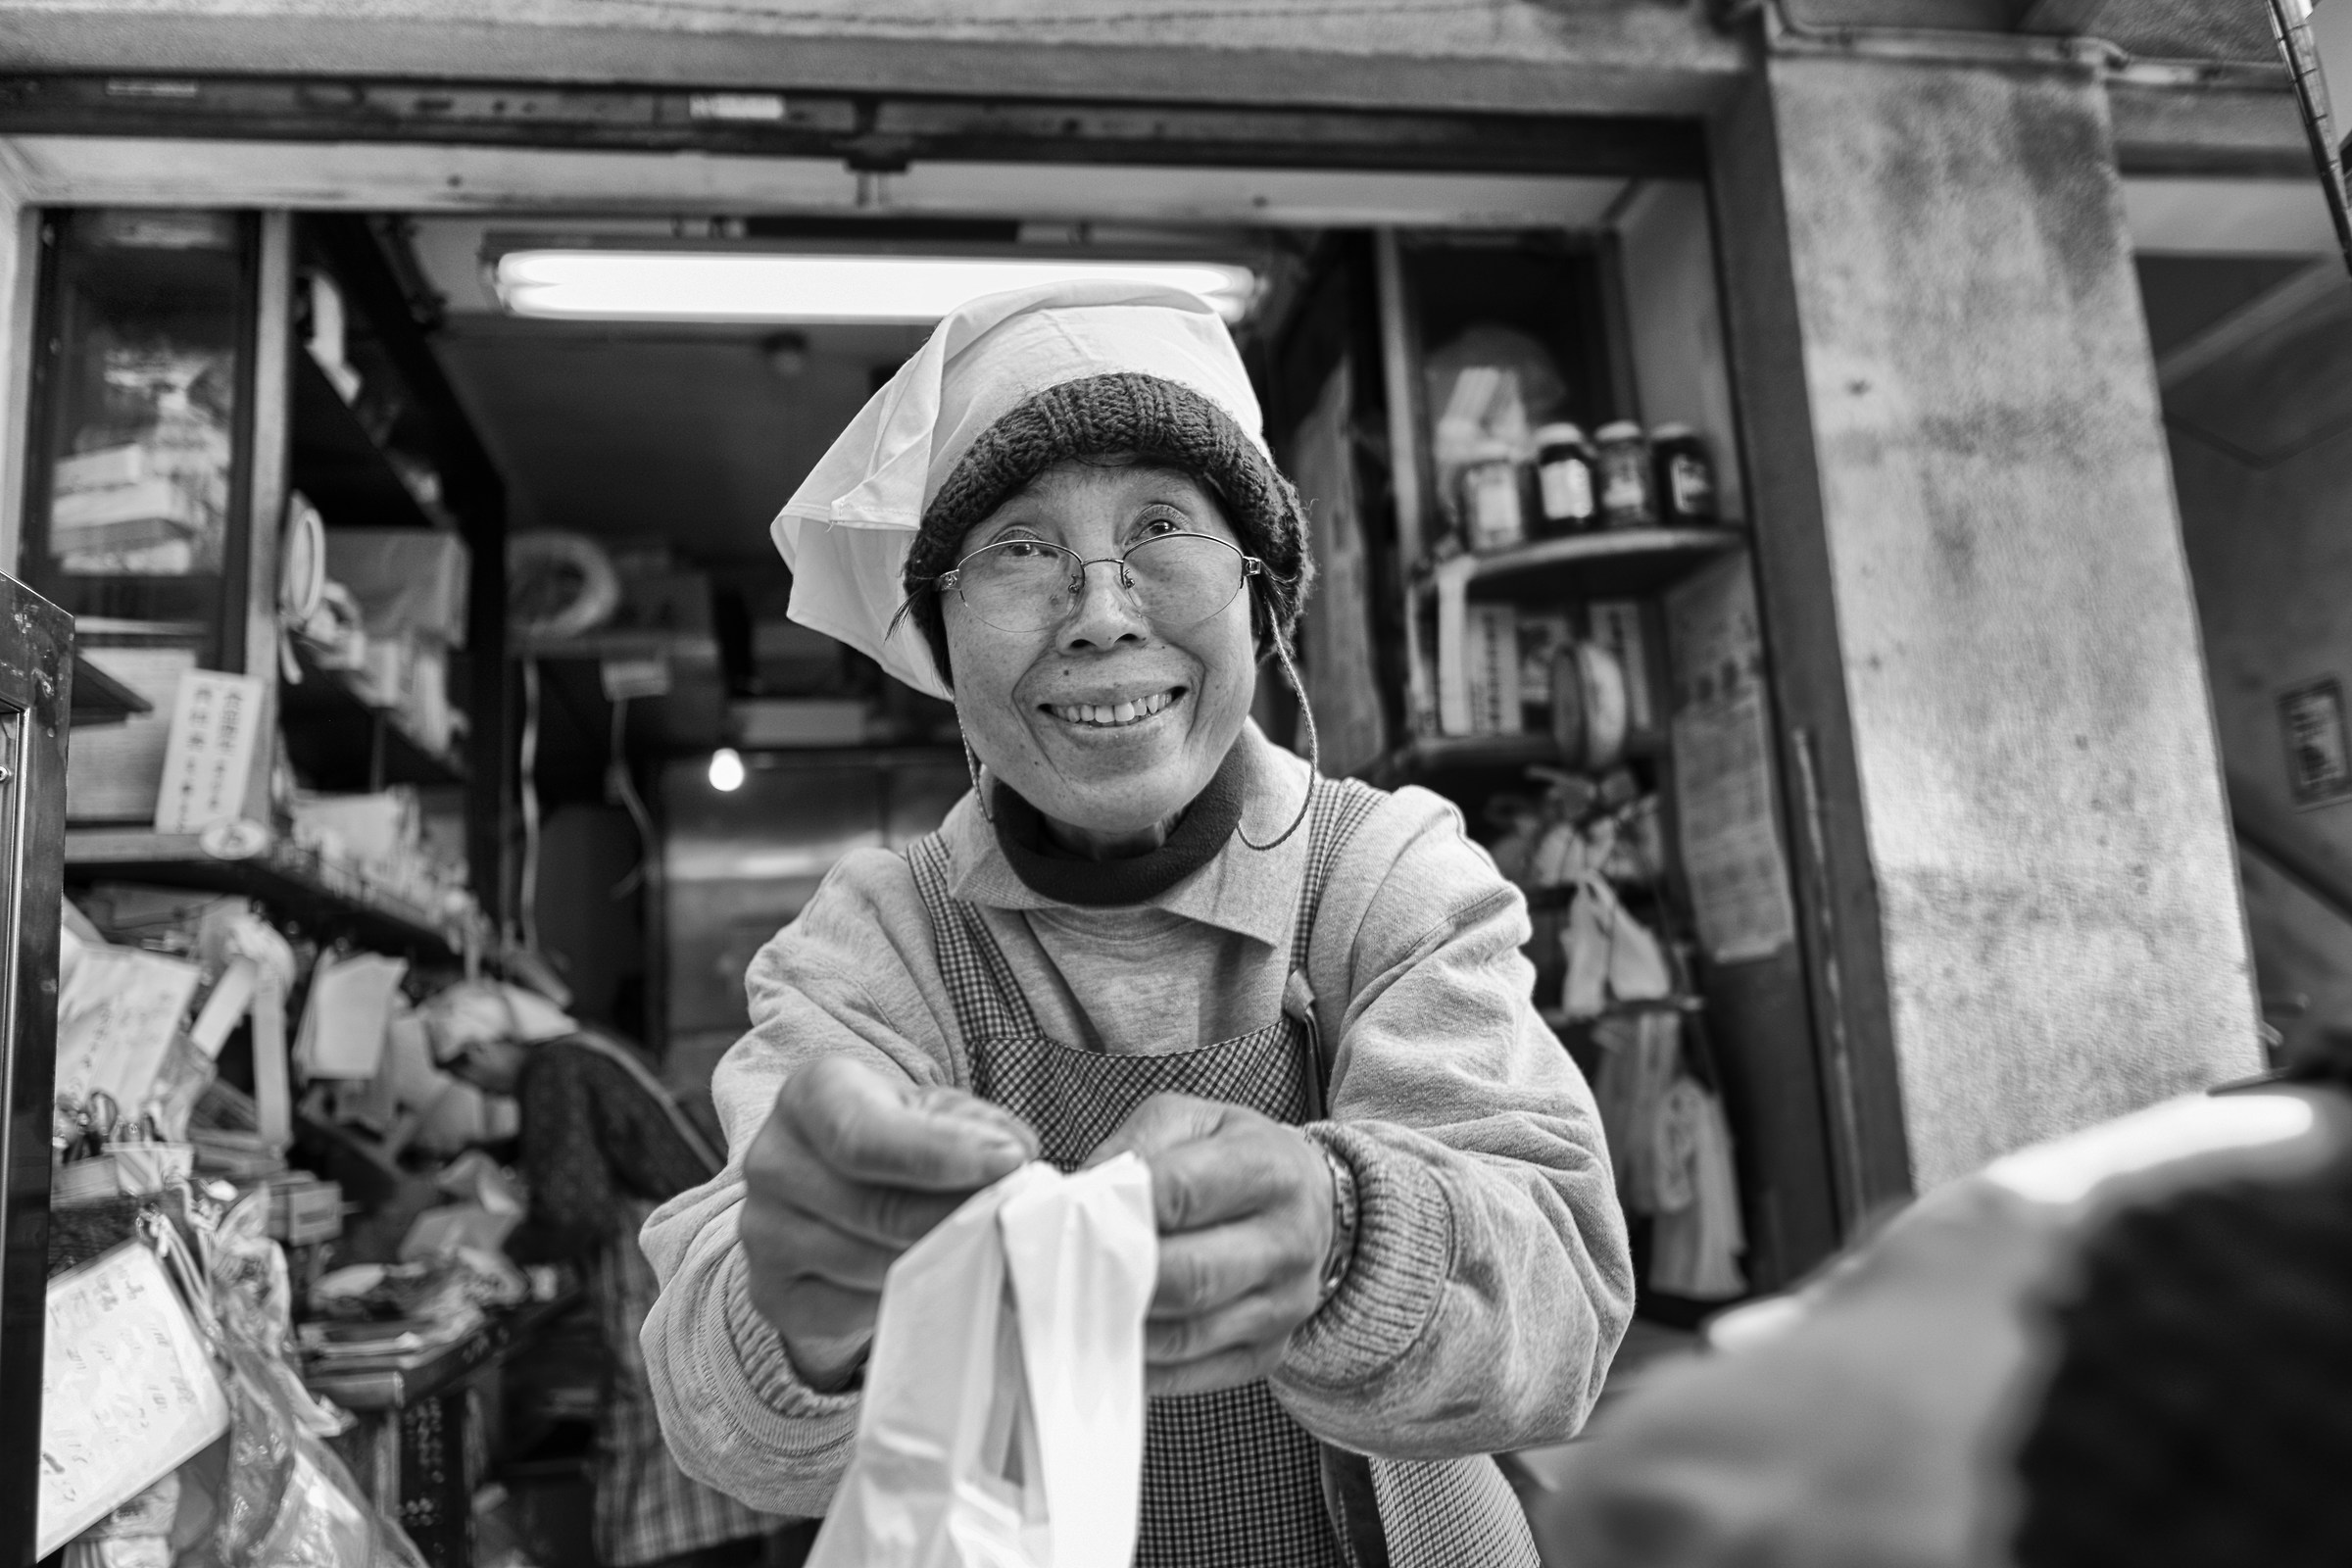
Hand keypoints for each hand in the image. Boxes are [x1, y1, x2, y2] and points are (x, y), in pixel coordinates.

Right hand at [741, 1055, 1039, 1391]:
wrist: (833, 1182)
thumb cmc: (897, 1137)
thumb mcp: (935, 1111)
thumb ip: (979, 1126)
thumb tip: (1015, 1155)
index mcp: (810, 1096)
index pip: (865, 1136)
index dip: (942, 1155)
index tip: (1010, 1164)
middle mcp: (771, 1160)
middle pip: (876, 1208)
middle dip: (956, 1217)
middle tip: (1011, 1220)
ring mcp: (762, 1232)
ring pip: (871, 1264)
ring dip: (938, 1261)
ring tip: (981, 1247)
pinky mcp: (770, 1291)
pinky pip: (851, 1309)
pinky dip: (903, 1296)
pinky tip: (929, 1275)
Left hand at [1087, 1093, 1335, 1396]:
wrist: (1312, 1199)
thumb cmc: (1238, 1156)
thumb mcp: (1193, 1121)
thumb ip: (1135, 1147)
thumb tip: (1077, 1196)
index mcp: (1269, 1169)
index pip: (1183, 1194)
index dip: (1120, 1211)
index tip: (1068, 1219)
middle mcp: (1288, 1241)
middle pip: (1188, 1276)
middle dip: (1115, 1279)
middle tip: (1058, 1276)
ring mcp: (1284, 1305)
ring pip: (1186, 1335)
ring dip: (1120, 1328)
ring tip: (1071, 1311)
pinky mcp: (1268, 1352)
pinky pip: (1193, 1375)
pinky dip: (1141, 1367)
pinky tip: (1107, 1343)